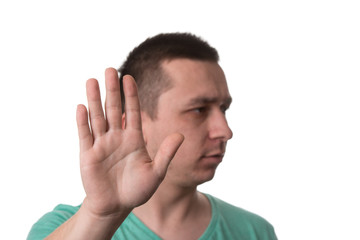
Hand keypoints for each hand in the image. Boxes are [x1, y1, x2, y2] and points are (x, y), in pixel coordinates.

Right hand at [76, 68, 183, 217]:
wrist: (116, 206)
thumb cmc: (137, 190)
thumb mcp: (156, 172)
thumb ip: (166, 153)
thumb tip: (180, 134)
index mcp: (134, 138)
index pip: (133, 111)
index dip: (131, 95)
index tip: (129, 77)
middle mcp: (117, 137)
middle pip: (114, 109)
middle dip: (112, 90)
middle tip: (110, 69)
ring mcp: (101, 144)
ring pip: (97, 117)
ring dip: (94, 100)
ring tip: (92, 81)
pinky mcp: (88, 154)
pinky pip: (85, 135)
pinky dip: (83, 121)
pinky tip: (81, 107)